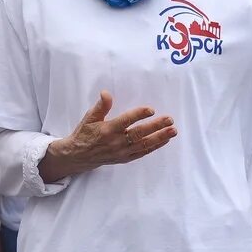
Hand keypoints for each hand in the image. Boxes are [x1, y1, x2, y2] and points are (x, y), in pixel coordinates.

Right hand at [39, 91, 175, 182]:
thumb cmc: (84, 133)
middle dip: (156, 126)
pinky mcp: (124, 159)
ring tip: (172, 131)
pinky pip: (142, 153)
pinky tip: (164, 140)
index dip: (139, 114)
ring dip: (159, 137)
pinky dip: (154, 147)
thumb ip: (101, 106)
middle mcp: (116, 142)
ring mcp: (121, 152)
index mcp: (107, 130)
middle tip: (169, 120)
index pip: (126, 121)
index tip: (151, 109)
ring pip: (144, 145)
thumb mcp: (89, 117)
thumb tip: (106, 93)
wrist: (78, 156)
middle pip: (139, 133)